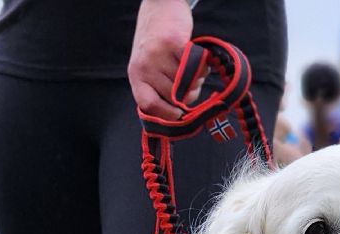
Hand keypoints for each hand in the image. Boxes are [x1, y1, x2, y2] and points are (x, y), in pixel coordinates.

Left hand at [128, 0, 193, 120]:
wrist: (159, 6)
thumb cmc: (156, 41)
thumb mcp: (147, 66)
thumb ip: (156, 87)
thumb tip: (177, 113)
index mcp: (136, 76)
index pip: (148, 105)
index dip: (166, 114)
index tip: (178, 116)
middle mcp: (144, 66)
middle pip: (173, 96)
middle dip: (188, 95)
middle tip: (193, 85)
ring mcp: (158, 54)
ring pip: (186, 83)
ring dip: (198, 80)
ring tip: (194, 69)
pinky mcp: (174, 43)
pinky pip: (195, 67)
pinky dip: (203, 67)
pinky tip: (200, 61)